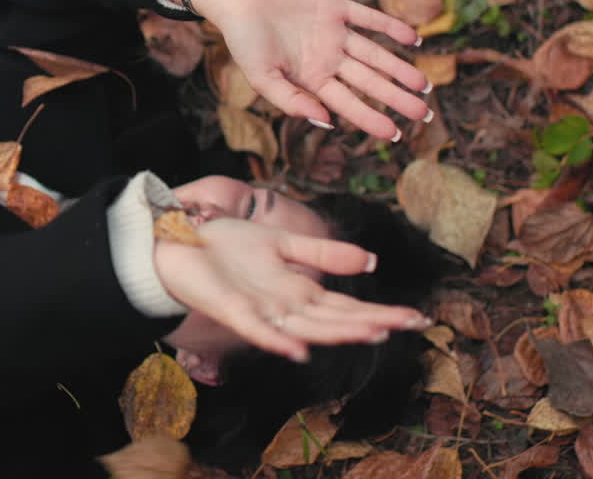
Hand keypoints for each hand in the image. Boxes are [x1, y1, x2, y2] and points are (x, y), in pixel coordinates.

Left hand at [153, 218, 429, 361]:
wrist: (176, 242)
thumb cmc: (225, 246)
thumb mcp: (282, 243)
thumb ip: (323, 254)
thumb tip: (371, 261)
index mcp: (297, 292)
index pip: (346, 306)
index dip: (380, 312)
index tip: (417, 316)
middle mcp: (284, 308)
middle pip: (334, 320)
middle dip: (373, 322)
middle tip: (412, 324)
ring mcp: (259, 311)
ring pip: (305, 329)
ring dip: (337, 333)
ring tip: (373, 333)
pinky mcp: (231, 309)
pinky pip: (257, 331)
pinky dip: (278, 342)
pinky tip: (299, 351)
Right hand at [190, 0, 432, 140]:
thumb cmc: (244, 40)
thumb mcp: (261, 78)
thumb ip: (291, 101)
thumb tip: (326, 121)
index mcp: (311, 79)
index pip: (348, 104)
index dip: (371, 120)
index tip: (394, 135)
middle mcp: (328, 59)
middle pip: (370, 82)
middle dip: (397, 98)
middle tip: (425, 115)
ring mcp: (335, 34)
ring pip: (375, 55)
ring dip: (400, 68)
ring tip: (424, 86)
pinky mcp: (336, 7)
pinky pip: (369, 18)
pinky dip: (391, 27)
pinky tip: (413, 39)